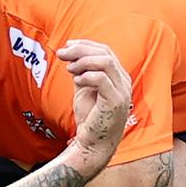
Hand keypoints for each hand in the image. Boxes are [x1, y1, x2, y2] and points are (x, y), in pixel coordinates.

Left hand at [57, 39, 130, 163]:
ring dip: (83, 62)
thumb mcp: (84, 88)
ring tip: (69, 70)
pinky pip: (101, 79)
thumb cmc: (89, 117)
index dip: (85, 44)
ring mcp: (122, 92)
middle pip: (105, 53)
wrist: (92, 142)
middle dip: (80, 50)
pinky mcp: (115, 102)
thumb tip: (70, 52)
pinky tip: (76, 82)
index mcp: (118, 77)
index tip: (67, 45)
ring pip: (105, 62)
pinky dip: (86, 76)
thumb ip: (81, 71)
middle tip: (61, 54)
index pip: (106, 51)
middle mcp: (124, 82)